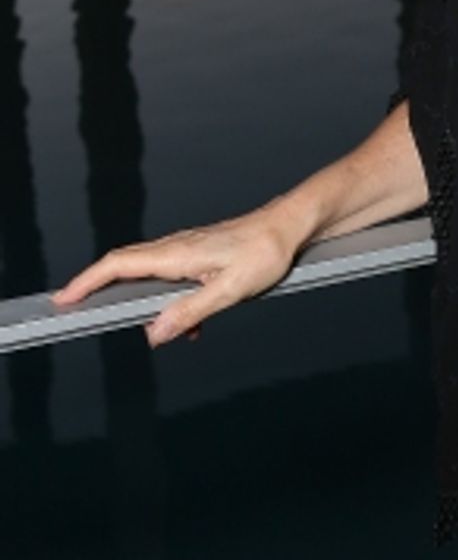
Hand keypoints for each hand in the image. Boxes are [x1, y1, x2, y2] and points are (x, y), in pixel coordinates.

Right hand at [50, 208, 301, 348]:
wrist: (291, 227)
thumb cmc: (266, 252)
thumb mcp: (230, 289)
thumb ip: (190, 312)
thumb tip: (154, 333)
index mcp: (177, 254)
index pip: (118, 265)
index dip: (87, 281)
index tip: (64, 298)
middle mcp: (176, 248)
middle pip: (123, 266)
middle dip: (96, 287)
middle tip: (74, 308)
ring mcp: (188, 249)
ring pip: (148, 273)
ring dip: (138, 299)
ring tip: (143, 327)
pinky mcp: (201, 255)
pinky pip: (173, 279)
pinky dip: (172, 302)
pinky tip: (192, 325)